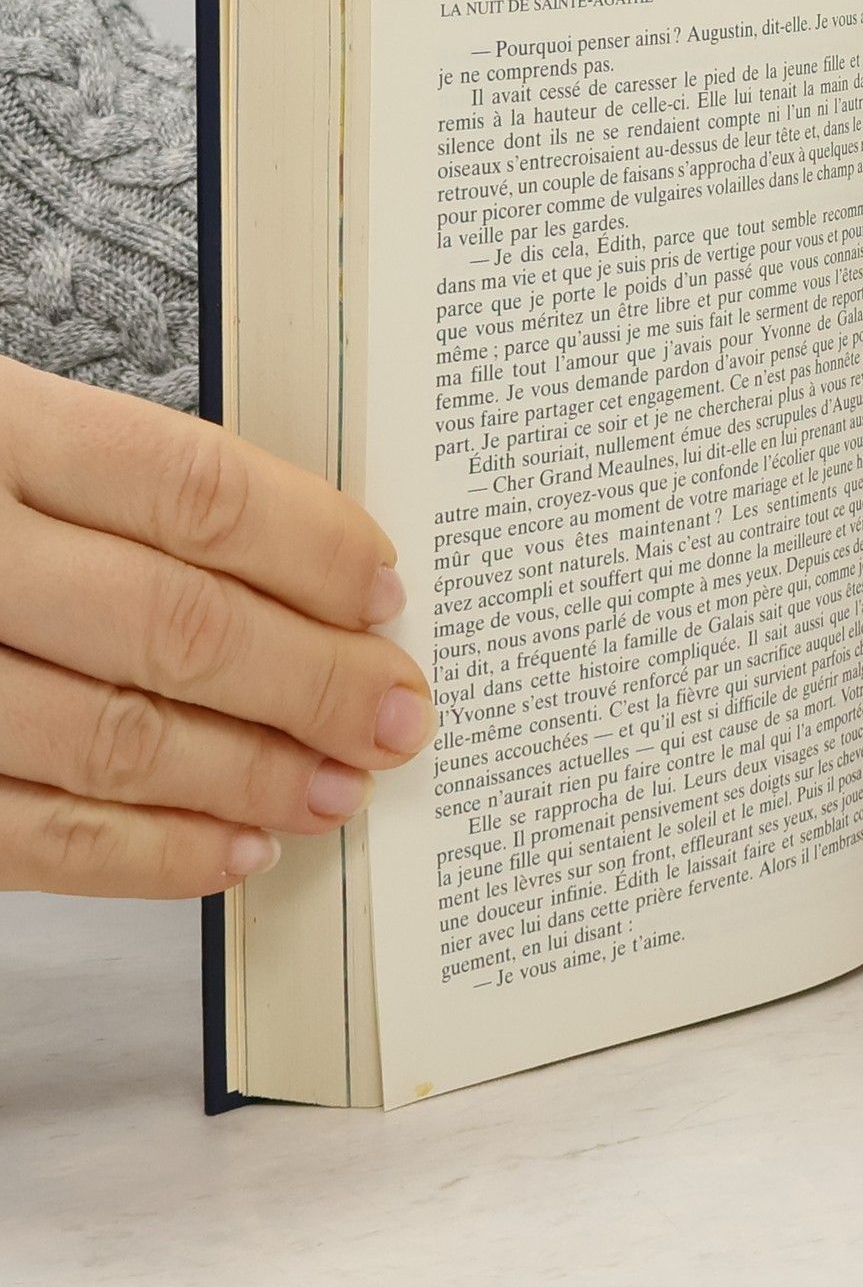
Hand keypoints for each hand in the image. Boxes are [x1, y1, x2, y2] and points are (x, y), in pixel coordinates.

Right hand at [0, 359, 433, 897]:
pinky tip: (236, 848)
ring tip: (340, 789)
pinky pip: (27, 834)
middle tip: (400, 714)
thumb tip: (322, 574)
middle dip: (314, 682)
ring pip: (111, 739)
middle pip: (174, 624)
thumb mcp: (6, 433)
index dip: (312, 547)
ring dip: (251, 776)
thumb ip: (129, 489)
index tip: (387, 592)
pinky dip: (148, 853)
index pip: (191, 488)